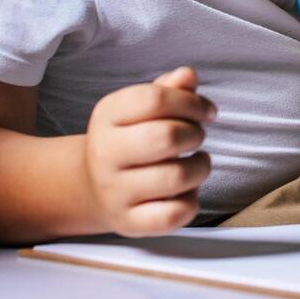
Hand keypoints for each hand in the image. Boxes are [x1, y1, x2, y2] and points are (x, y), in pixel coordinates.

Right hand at [83, 66, 214, 236]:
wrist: (93, 185)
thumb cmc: (130, 140)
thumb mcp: (140, 108)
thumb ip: (168, 89)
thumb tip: (187, 76)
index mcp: (106, 116)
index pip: (154, 99)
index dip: (192, 102)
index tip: (206, 110)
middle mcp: (105, 153)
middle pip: (166, 137)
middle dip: (195, 134)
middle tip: (196, 137)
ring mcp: (115, 191)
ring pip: (176, 177)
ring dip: (201, 167)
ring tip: (197, 162)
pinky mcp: (129, 222)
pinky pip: (173, 215)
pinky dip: (191, 202)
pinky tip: (187, 191)